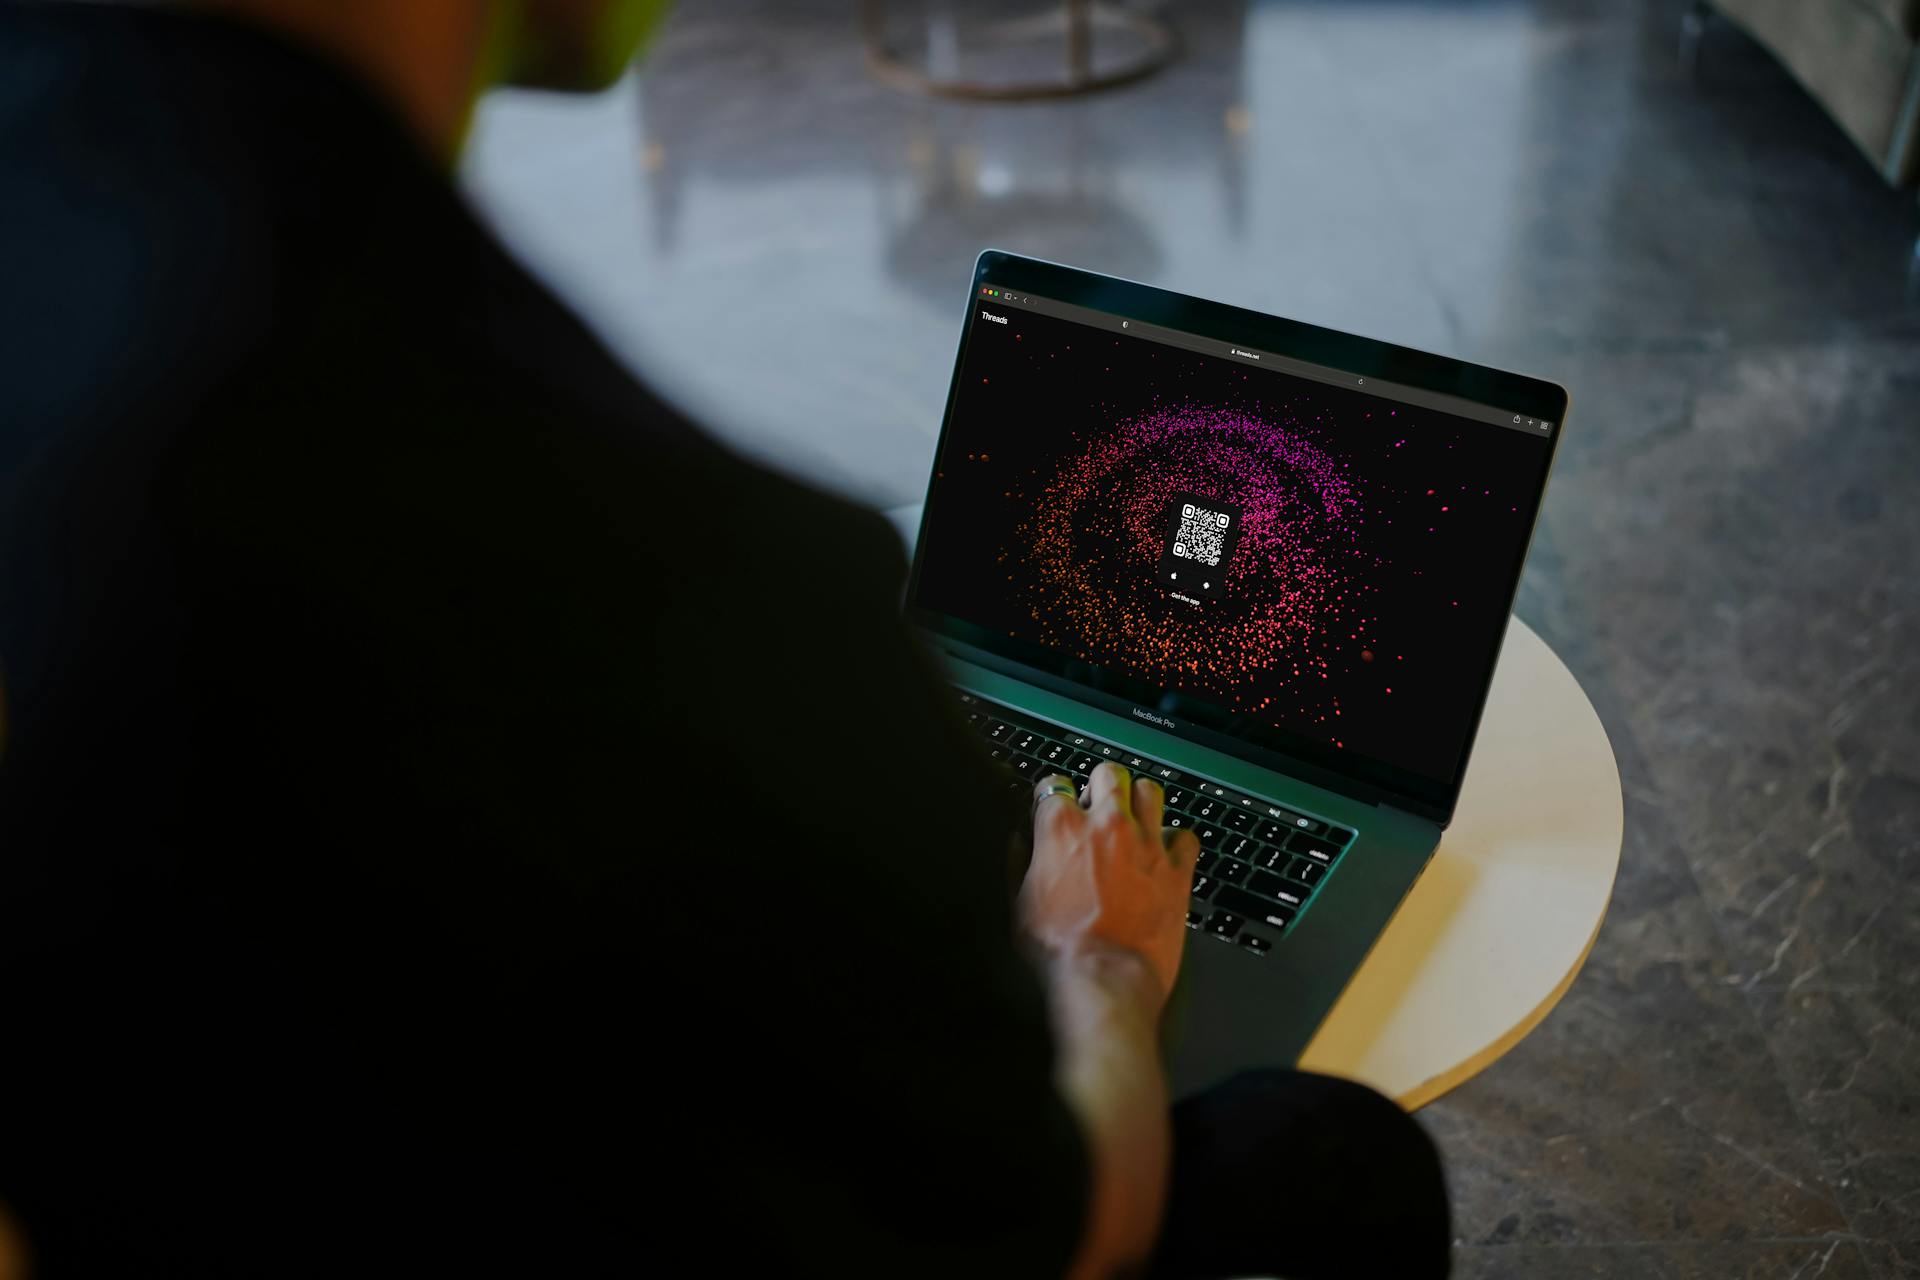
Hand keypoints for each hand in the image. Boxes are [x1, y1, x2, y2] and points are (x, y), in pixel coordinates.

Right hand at [1018, 762, 1201, 1005]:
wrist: (1104, 980)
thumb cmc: (1060, 951)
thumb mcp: (1018, 904)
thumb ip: (1019, 863)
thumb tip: (1019, 844)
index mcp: (1062, 830)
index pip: (1053, 784)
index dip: (1051, 797)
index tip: (1054, 808)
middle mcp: (1107, 826)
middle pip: (1108, 773)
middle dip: (1100, 785)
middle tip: (1097, 805)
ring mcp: (1146, 845)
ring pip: (1150, 791)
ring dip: (1139, 801)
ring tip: (1133, 818)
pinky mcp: (1176, 870)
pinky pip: (1185, 836)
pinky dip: (1176, 841)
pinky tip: (1164, 853)